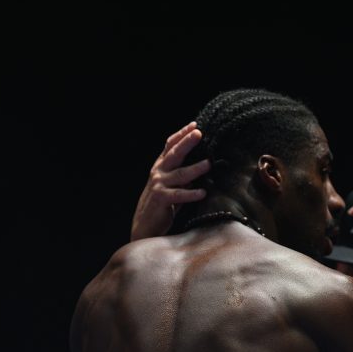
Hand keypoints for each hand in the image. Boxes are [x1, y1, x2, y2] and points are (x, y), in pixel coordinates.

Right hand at [131, 122, 210, 240]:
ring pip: (179, 174)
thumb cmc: (161, 205)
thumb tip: (202, 166)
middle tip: (199, 134)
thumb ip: (182, 176)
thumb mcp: (171, 186)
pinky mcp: (161, 199)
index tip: (194, 126)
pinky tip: (202, 192)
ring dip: (195, 169)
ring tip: (208, 164)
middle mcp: (158, 172)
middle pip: (174, 154)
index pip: (170, 145)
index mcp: (160, 166)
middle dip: (186, 142)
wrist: (144, 225)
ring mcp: (159, 185)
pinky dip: (191, 193)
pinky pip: (179, 195)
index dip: (181, 134)